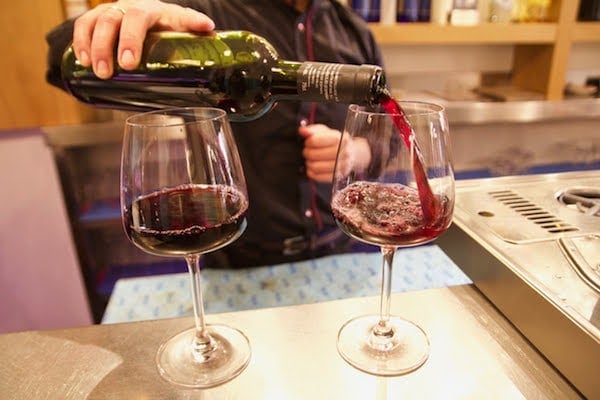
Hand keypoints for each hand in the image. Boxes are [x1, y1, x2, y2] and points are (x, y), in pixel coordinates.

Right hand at [72, 0, 214, 78]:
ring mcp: (111, 11)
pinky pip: (83, 26)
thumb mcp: (180, 24)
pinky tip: (82, 62)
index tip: (129, 63)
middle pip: (115, 21)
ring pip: (95, 23)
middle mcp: (128, 6)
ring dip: (94, 47)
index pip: (140, 17)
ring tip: (98, 71)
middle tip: (117, 70)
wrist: (150, 15)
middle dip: (111, 46)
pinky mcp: (96, 19)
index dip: (132, 38)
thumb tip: (209, 28)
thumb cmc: (167, 24)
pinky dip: (80, 43)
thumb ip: (192, 25)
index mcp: (151, 9)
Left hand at [298, 124, 341, 182]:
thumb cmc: (336, 142)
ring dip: (309, 163)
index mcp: (341, 138)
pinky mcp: (338, 177)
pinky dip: (312, 173)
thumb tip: (302, 131)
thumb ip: (313, 130)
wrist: (352, 153)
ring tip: (310, 160)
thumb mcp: (326, 132)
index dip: (308, 142)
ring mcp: (342, 166)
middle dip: (307, 153)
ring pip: (315, 167)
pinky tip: (312, 168)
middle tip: (307, 151)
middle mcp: (344, 153)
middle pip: (313, 154)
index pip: (314, 141)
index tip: (308, 142)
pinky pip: (318, 177)